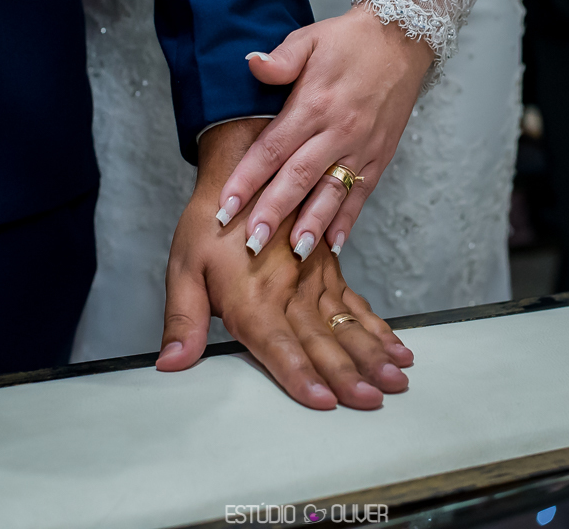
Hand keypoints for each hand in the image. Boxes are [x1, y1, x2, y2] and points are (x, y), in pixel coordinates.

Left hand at [158, 120, 413, 409]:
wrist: (242, 165)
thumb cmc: (209, 223)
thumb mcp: (183, 268)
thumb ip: (183, 320)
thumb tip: (171, 363)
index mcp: (253, 297)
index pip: (278, 346)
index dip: (300, 375)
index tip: (324, 401)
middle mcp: (290, 291)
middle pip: (322, 340)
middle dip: (350, 374)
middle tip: (373, 400)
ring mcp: (315, 280)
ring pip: (349, 323)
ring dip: (374, 354)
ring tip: (397, 378)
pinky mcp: (329, 270)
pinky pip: (358, 304)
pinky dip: (379, 329)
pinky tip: (397, 350)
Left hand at [215, 7, 432, 261]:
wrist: (403, 38)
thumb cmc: (349, 41)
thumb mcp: (309, 39)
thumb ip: (280, 59)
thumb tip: (251, 64)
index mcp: (314, 104)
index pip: (272, 149)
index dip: (247, 180)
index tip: (225, 207)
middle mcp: (338, 130)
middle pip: (298, 179)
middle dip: (273, 213)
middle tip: (251, 244)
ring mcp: (361, 147)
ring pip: (331, 193)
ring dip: (311, 225)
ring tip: (293, 253)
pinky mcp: (380, 156)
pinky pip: (361, 194)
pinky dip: (347, 221)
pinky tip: (332, 246)